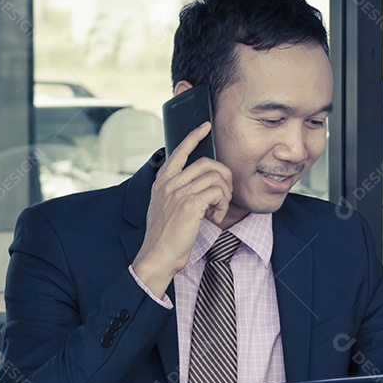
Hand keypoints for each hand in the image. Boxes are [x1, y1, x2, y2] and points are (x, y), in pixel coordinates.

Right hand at [132, 122, 231, 296]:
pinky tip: (215, 217)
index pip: (179, 151)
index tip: (205, 127)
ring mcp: (179, 193)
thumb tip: (199, 186)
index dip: (194, 136)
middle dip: (224, 177)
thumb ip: (176, 194)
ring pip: (216, 178)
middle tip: (224, 195)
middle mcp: (169, 184)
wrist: (157, 256)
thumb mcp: (164, 209)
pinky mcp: (190, 204)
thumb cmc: (164, 238)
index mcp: (162, 182)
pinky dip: (222, 205)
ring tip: (217, 211)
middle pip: (207, 163)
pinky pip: (218, 193)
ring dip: (224, 195)